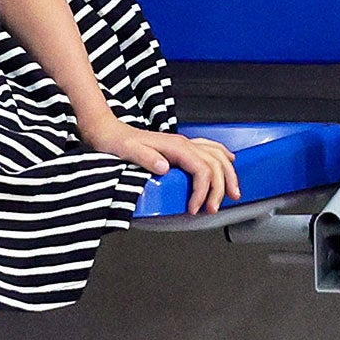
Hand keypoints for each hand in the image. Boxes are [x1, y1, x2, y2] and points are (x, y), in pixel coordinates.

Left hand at [80, 114, 239, 214]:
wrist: (106, 131)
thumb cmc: (115, 141)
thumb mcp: (126, 150)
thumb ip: (145, 157)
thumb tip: (164, 167)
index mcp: (175, 146)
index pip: (202, 169)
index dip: (203, 191)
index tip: (194, 208)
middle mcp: (183, 144)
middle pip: (215, 165)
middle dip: (219, 188)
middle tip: (212, 208)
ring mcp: (183, 144)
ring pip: (217, 156)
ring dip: (228, 175)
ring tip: (233, 194)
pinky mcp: (179, 147)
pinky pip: (209, 150)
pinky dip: (222, 158)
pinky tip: (228, 164)